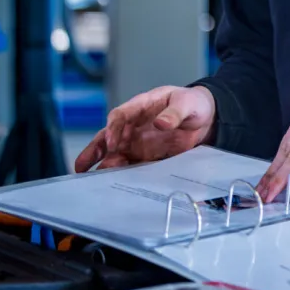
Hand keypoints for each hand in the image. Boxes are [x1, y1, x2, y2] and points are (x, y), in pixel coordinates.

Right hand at [73, 85, 215, 172]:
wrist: (207, 118)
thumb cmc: (192, 103)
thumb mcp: (186, 103)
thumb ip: (174, 113)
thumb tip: (160, 123)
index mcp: (141, 107)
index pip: (119, 116)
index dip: (113, 129)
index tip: (112, 143)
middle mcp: (134, 127)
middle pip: (108, 138)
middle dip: (93, 152)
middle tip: (81, 166)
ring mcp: (139, 143)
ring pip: (116, 156)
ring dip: (106, 166)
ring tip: (97, 180)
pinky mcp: (147, 157)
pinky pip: (134, 168)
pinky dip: (125, 176)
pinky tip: (119, 187)